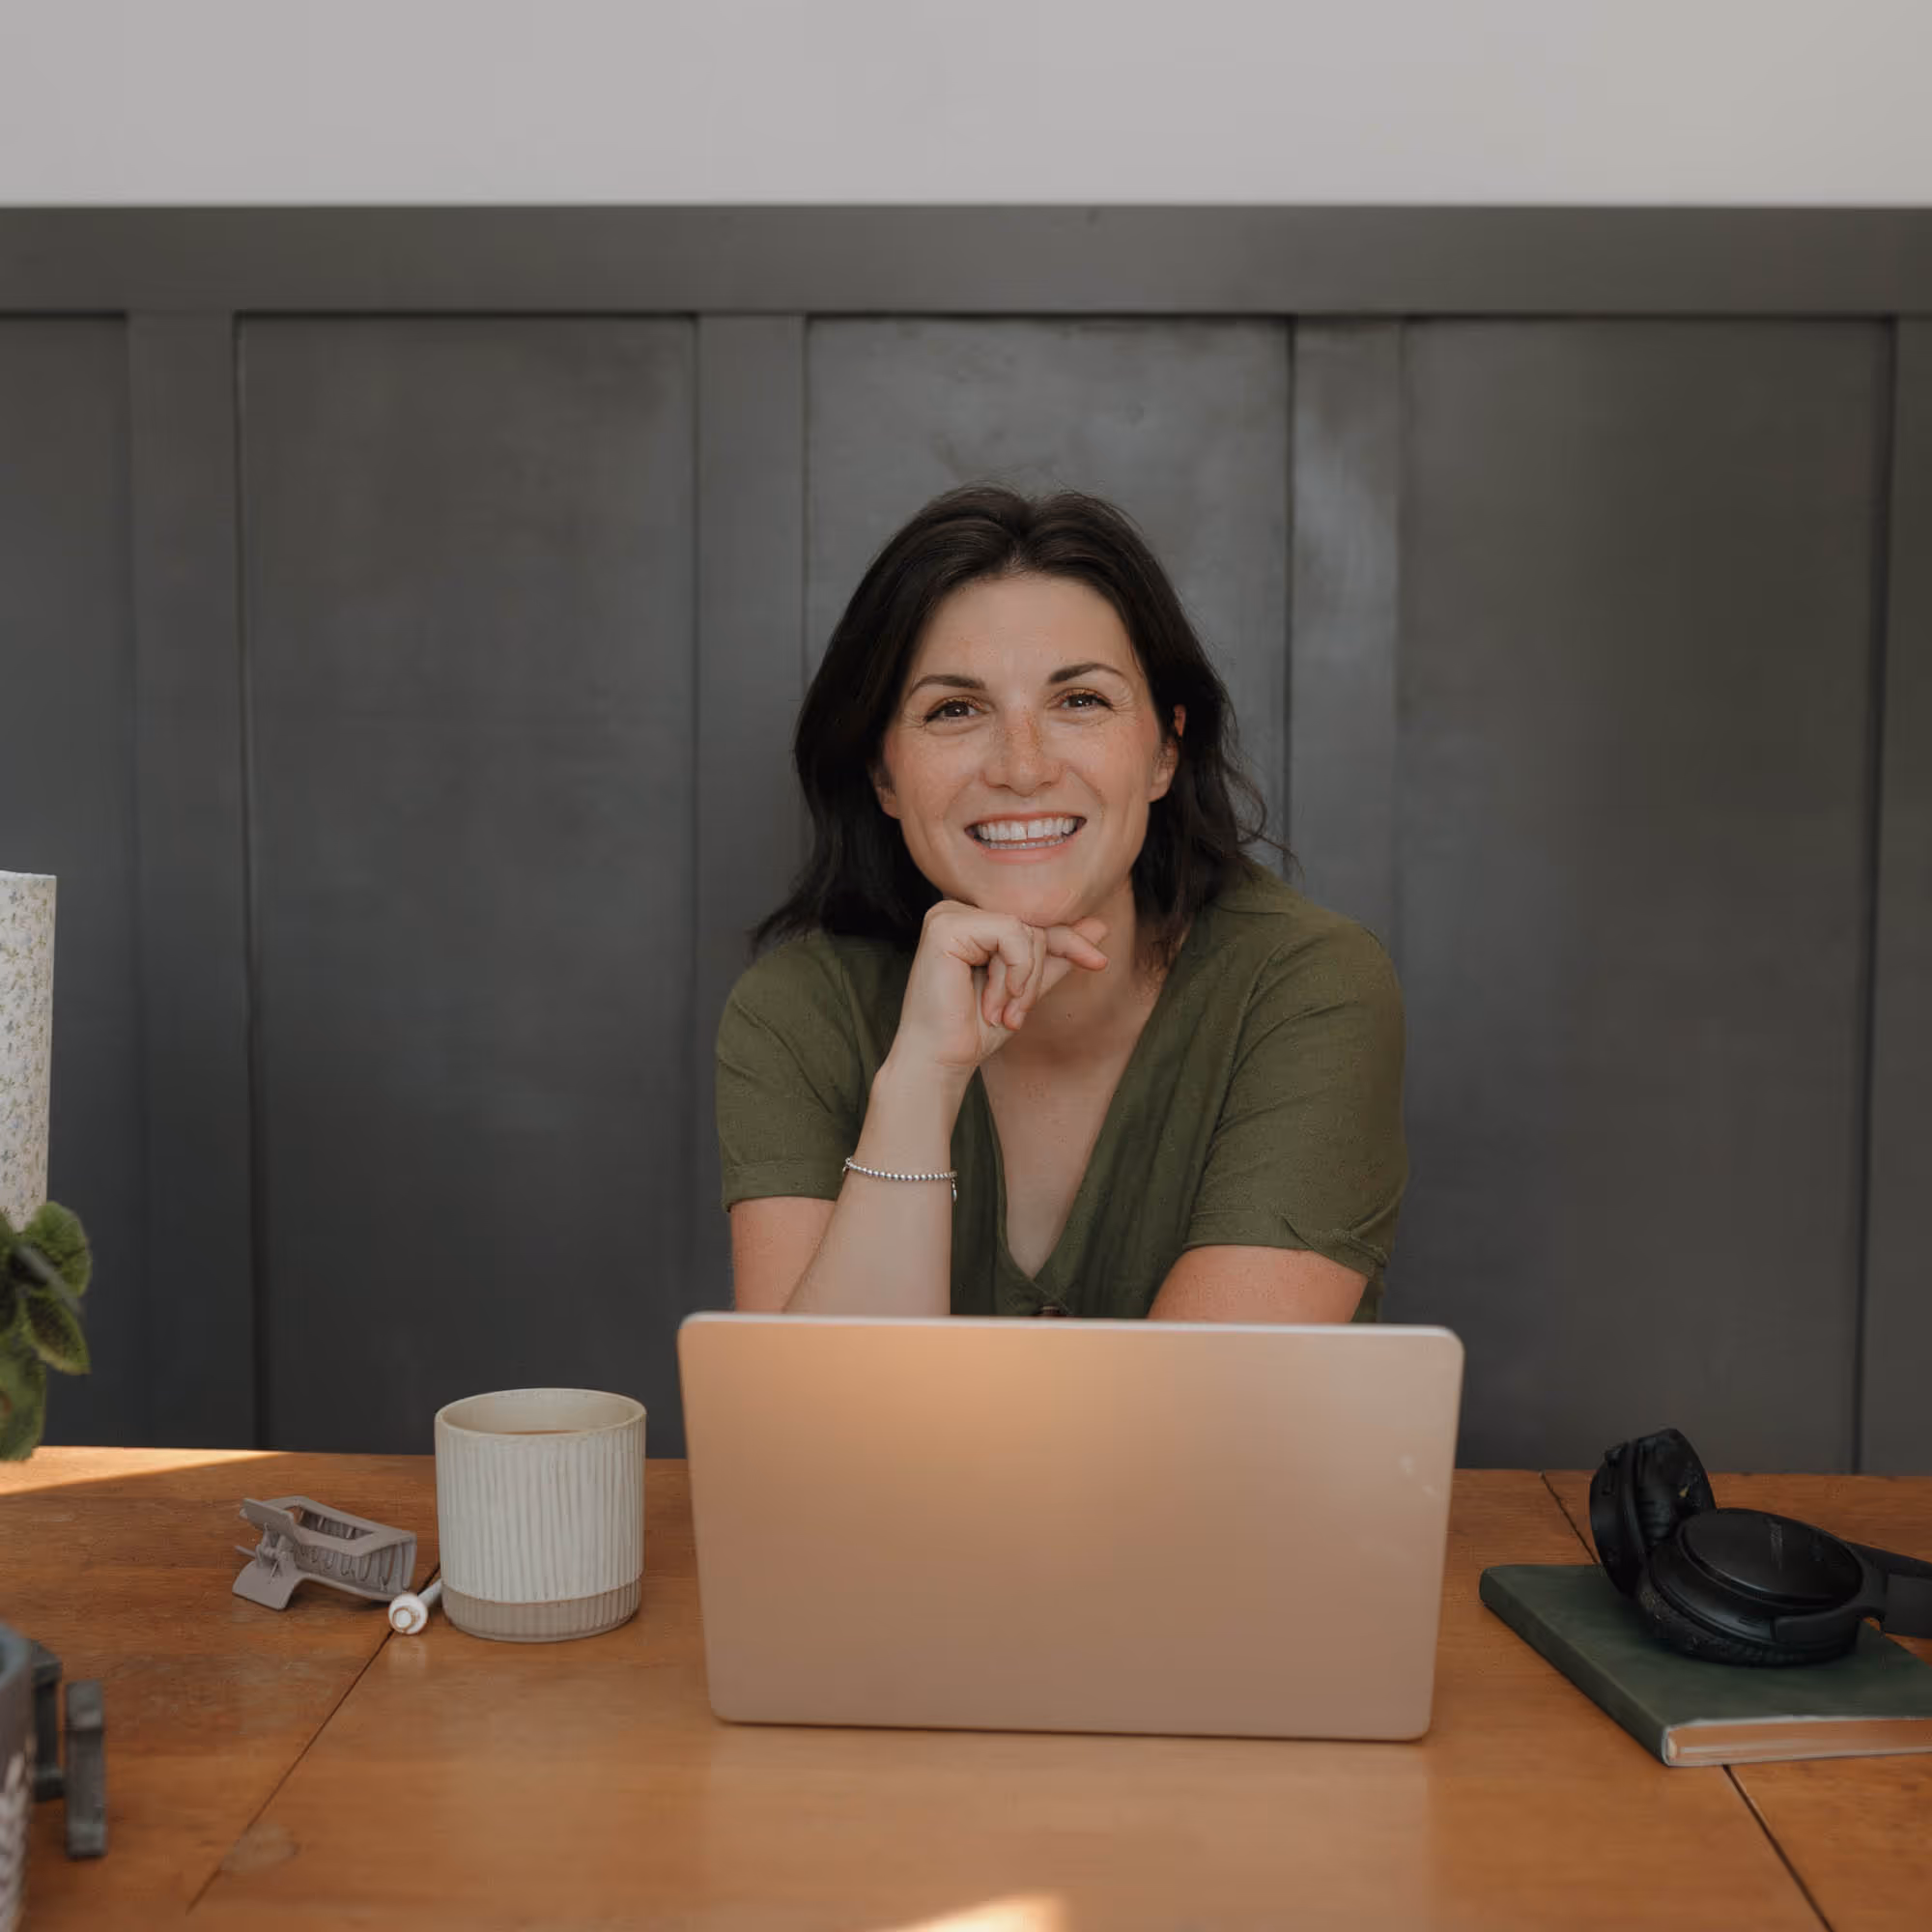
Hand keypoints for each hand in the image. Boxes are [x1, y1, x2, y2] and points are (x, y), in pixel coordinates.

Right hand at [892, 900, 1110, 1075]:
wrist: (941, 1059)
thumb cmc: (975, 1028)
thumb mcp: (1027, 989)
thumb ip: (1056, 957)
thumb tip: (1099, 926)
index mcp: (973, 922)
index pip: (1033, 922)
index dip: (1070, 942)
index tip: (1100, 963)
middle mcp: (957, 910)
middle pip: (1032, 925)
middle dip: (1036, 975)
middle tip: (1017, 1015)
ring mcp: (948, 914)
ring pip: (1024, 930)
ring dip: (1023, 980)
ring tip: (1002, 1011)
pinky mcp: (945, 926)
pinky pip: (1010, 932)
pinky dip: (1014, 970)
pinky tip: (994, 999)